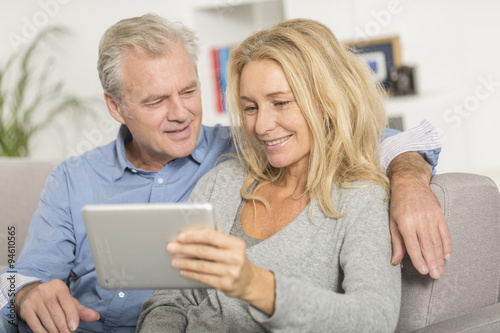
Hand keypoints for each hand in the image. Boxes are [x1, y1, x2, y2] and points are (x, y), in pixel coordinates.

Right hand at [15, 279, 98, 332]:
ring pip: (46, 319)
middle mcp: (45, 290)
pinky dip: (42, 332)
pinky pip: (34, 324)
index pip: (67, 302)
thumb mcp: (68, 301)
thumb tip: (95, 317)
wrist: (30, 294)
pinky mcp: (25, 308)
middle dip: (63, 326)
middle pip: (56, 312)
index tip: (74, 328)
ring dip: (54, 330)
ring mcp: (34, 299)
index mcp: (59, 286)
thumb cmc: (54, 299)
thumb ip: (80, 310)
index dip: (71, 316)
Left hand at [167, 229, 274, 313]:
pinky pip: (204, 278)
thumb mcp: (231, 246)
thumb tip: (195, 227)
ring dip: (185, 263)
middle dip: (184, 249)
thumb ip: (217, 237)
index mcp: (236, 243)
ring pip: (202, 266)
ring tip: (174, 261)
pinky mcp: (226, 284)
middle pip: (204, 251)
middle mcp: (235, 257)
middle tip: (171, 247)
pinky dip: (191, 274)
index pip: (211, 236)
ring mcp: (231, 272)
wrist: (250, 281)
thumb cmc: (235, 259)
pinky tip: (183, 271)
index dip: (194, 236)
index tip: (180, 236)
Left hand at [388, 152, 451, 278]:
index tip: (423, 271)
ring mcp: (431, 217)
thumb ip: (396, 242)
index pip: (413, 245)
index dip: (418, 259)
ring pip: (437, 241)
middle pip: (427, 245)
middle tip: (435, 276)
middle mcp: (419, 220)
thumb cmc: (398, 204)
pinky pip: (445, 232)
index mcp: (405, 222)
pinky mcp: (439, 214)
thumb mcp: (392, 222)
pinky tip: (447, 256)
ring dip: (439, 257)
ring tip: (441, 271)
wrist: (409, 183)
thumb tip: (395, 261)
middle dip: (432, 262)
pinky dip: (447, 245)